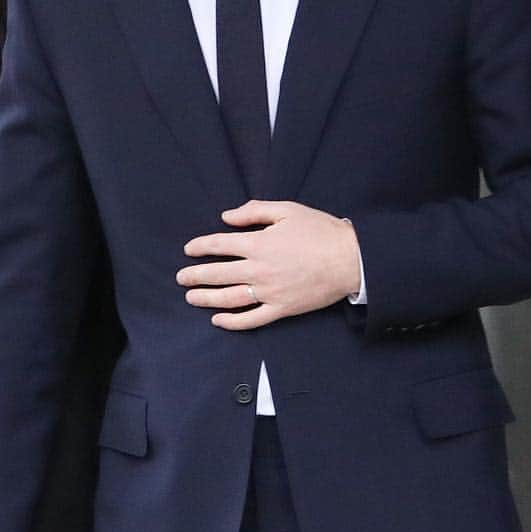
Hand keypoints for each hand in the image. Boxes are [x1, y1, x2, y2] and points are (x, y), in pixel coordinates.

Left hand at [177, 200, 360, 328]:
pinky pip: (252, 319)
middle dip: (195, 275)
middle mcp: (259, 270)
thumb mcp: (287, 210)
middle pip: (218, 274)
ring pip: (229, 298)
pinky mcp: (282, 309)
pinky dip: (233, 321)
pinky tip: (218, 320)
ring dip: (206, 298)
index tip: (189, 250)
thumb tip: (226, 216)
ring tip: (191, 297)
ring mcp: (269, 292)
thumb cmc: (321, 231)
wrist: (350, 259)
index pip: (219, 245)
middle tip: (180, 277)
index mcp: (259, 244)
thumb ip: (254, 210)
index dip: (200, 247)